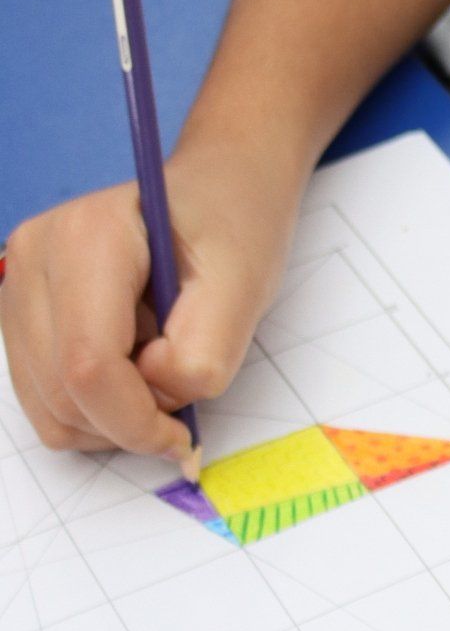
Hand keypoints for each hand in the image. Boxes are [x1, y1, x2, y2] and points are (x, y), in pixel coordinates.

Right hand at [2, 137, 299, 461]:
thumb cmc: (234, 228)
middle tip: (183, 390)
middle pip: (62, 394)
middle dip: (130, 420)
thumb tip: (158, 399)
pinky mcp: (18, 318)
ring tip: (158, 364)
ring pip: (49, 410)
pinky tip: (131, 372)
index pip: (88, 364)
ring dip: (112, 420)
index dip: (136, 420)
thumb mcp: (244, 286)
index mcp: (88, 234)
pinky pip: (45, 403)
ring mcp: (16, 287)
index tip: (184, 436)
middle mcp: (33, 256)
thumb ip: (205, 353)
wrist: (217, 194)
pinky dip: (93, 413)